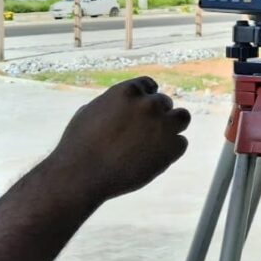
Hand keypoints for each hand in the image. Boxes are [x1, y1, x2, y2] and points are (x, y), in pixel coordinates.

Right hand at [49, 76, 190, 202]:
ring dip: (172, 126)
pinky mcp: (172, 147)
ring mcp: (163, 125)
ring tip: (157, 142)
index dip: (145, 99)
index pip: (149, 85)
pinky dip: (170, 151)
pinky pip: (181, 143)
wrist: (81, 175)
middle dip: (156, 115)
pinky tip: (153, 159)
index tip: (141, 112)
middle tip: (144, 134)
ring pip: (182, 117)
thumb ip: (113, 104)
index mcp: (128, 91)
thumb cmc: (78, 145)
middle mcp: (148, 104)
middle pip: (165, 103)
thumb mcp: (91, 112)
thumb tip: (123, 103)